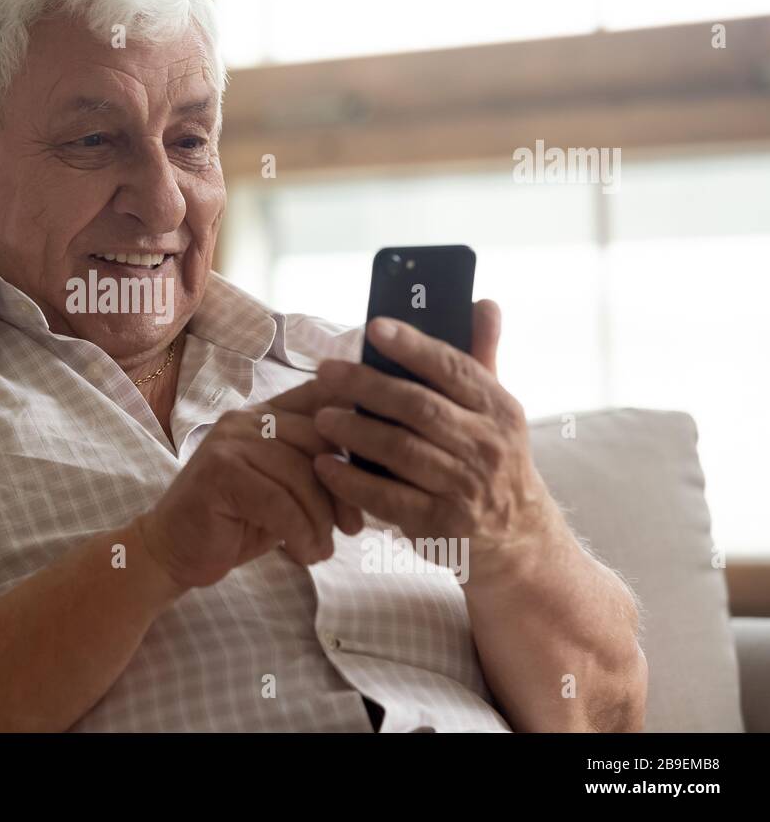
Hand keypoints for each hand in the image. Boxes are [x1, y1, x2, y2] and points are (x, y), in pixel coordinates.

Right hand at [139, 379, 365, 589]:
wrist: (175, 550)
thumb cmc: (238, 522)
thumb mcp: (285, 491)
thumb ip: (317, 470)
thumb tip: (376, 466)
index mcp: (265, 413)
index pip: (321, 398)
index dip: (357, 420)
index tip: (383, 457)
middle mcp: (247, 418)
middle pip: (320, 439)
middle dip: (344, 488)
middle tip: (352, 528)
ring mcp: (229, 441)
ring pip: (301, 474)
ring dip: (320, 520)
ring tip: (323, 549)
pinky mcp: (218, 472)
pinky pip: (278, 502)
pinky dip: (300, 533)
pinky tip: (305, 555)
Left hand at [309, 300, 562, 582]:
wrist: (518, 538)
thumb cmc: (493, 459)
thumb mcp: (497, 410)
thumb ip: (482, 356)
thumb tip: (483, 302)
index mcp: (499, 409)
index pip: (454, 368)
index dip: (413, 346)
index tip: (375, 328)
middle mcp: (487, 446)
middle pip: (418, 407)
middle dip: (367, 385)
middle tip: (327, 372)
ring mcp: (465, 488)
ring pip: (400, 450)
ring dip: (354, 431)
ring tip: (321, 416)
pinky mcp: (441, 525)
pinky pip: (387, 498)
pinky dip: (351, 481)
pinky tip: (324, 465)